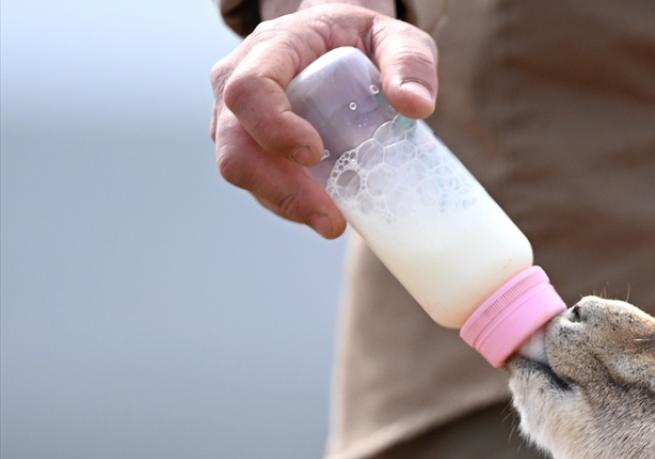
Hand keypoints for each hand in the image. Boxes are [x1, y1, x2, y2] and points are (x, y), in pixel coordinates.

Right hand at [210, 0, 437, 236]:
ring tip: (333, 222)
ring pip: (242, 170)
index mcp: (273, 47)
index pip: (250, 88)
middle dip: (279, 189)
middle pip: (235, 145)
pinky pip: (259, 182)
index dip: (274, 126)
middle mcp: (239, 81)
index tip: (314, 153)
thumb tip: (416, 105)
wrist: (339, 42)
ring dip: (286, 204)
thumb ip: (410, 62)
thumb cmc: (363, 38)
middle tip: (330, 220)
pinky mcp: (252, 146)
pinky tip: (327, 211)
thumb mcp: (396, 37)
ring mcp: (240, 118)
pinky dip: (290, 203)